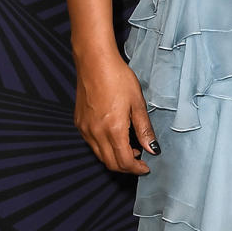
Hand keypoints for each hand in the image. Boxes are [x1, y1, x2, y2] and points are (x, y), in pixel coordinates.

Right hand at [74, 51, 158, 174]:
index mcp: (113, 129)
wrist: (94, 61)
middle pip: (110, 163)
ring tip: (130, 148)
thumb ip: (144, 129)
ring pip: (100, 155)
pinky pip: (91, 144)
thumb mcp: (137, 103)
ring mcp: (85, 129)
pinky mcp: (79, 123)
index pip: (124, 162)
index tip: (146, 167)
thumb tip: (153, 149)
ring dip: (115, 158)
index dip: (137, 169)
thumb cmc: (118, 78)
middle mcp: (96, 133)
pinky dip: (104, 148)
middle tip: (139, 160)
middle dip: (126, 167)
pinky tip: (114, 137)